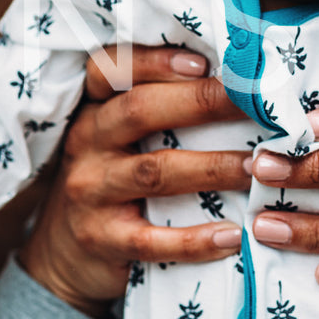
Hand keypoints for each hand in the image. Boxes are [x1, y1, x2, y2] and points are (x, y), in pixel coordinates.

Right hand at [18, 46, 247, 318]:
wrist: (62, 257)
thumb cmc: (113, 182)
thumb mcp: (118, 140)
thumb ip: (159, 110)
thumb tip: (239, 85)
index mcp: (94, 110)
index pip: (110, 69)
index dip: (154, 61)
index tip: (204, 61)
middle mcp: (87, 143)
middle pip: (138, 111)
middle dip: (200, 102)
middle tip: (254, 103)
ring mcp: (90, 193)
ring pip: (153, 172)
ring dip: (211, 168)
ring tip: (256, 168)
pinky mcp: (101, 240)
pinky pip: (151, 240)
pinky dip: (195, 240)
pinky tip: (233, 236)